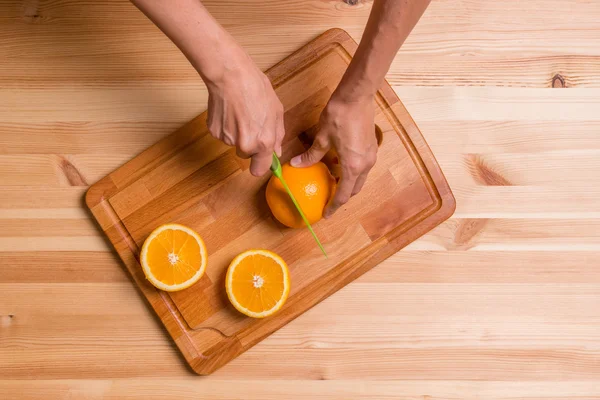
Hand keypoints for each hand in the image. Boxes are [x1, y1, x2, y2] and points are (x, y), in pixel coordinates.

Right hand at [206, 52, 284, 175]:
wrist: (230, 75)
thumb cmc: (256, 88)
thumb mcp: (276, 111)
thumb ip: (277, 135)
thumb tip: (276, 152)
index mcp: (263, 142)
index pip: (258, 170)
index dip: (259, 165)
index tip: (260, 160)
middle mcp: (245, 144)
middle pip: (245, 155)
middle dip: (249, 144)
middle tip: (250, 123)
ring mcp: (227, 139)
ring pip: (234, 143)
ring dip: (237, 133)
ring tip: (240, 112)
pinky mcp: (214, 131)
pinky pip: (222, 135)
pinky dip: (226, 126)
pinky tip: (229, 111)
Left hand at [291, 94, 377, 217]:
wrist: (357, 96)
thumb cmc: (339, 114)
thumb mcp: (322, 137)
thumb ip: (311, 155)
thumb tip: (295, 164)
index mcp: (353, 165)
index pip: (343, 194)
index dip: (334, 206)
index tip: (326, 214)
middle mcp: (365, 164)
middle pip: (354, 189)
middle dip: (342, 197)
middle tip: (328, 202)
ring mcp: (371, 156)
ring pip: (360, 179)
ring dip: (348, 185)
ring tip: (333, 185)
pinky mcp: (371, 147)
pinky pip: (362, 168)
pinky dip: (352, 173)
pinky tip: (339, 168)